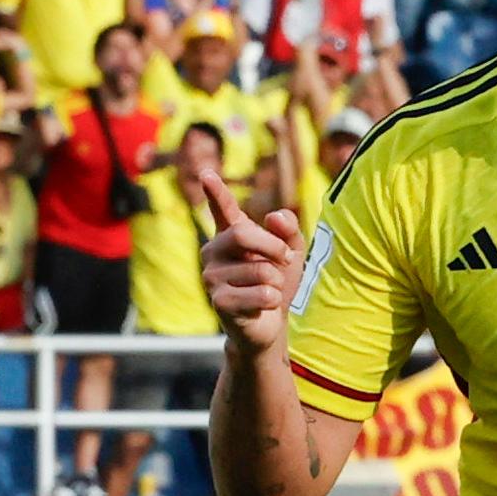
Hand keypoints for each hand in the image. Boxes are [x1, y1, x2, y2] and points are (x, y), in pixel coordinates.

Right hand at [200, 175, 304, 351]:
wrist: (269, 323)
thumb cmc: (275, 282)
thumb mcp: (290, 252)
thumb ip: (288, 229)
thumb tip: (274, 217)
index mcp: (229, 234)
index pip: (221, 208)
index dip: (215, 191)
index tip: (206, 173)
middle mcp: (213, 252)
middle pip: (242, 233)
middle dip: (274, 247)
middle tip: (286, 260)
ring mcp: (211, 277)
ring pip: (259, 269)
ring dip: (277, 281)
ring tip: (269, 289)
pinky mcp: (218, 302)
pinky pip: (260, 294)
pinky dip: (273, 300)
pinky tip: (264, 305)